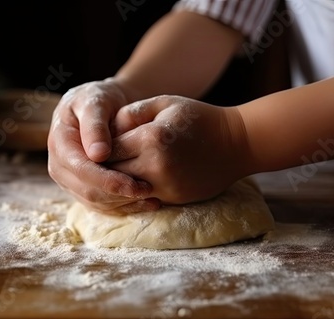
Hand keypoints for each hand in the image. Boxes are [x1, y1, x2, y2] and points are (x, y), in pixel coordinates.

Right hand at [47, 78, 160, 213]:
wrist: (100, 107)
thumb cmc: (99, 99)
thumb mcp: (96, 101)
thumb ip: (95, 125)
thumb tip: (97, 155)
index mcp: (59, 143)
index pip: (81, 169)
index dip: (106, 180)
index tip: (133, 183)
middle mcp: (59, 165)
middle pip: (87, 191)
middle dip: (117, 194)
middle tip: (148, 190)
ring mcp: (69, 180)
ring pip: (94, 202)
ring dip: (123, 203)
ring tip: (151, 197)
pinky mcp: (82, 189)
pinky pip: (101, 206)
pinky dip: (124, 207)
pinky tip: (146, 202)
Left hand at [108, 95, 249, 204]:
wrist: (236, 144)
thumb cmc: (199, 119)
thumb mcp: (165, 103)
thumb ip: (131, 112)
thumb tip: (106, 130)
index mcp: (151, 138)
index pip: (107, 149)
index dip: (99, 147)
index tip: (97, 144)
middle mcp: (155, 166)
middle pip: (111, 173)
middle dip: (103, 167)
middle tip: (98, 161)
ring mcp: (165, 187)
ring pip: (124, 191)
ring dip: (115, 183)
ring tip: (113, 171)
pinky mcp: (173, 199)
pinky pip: (141, 199)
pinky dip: (132, 192)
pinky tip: (131, 180)